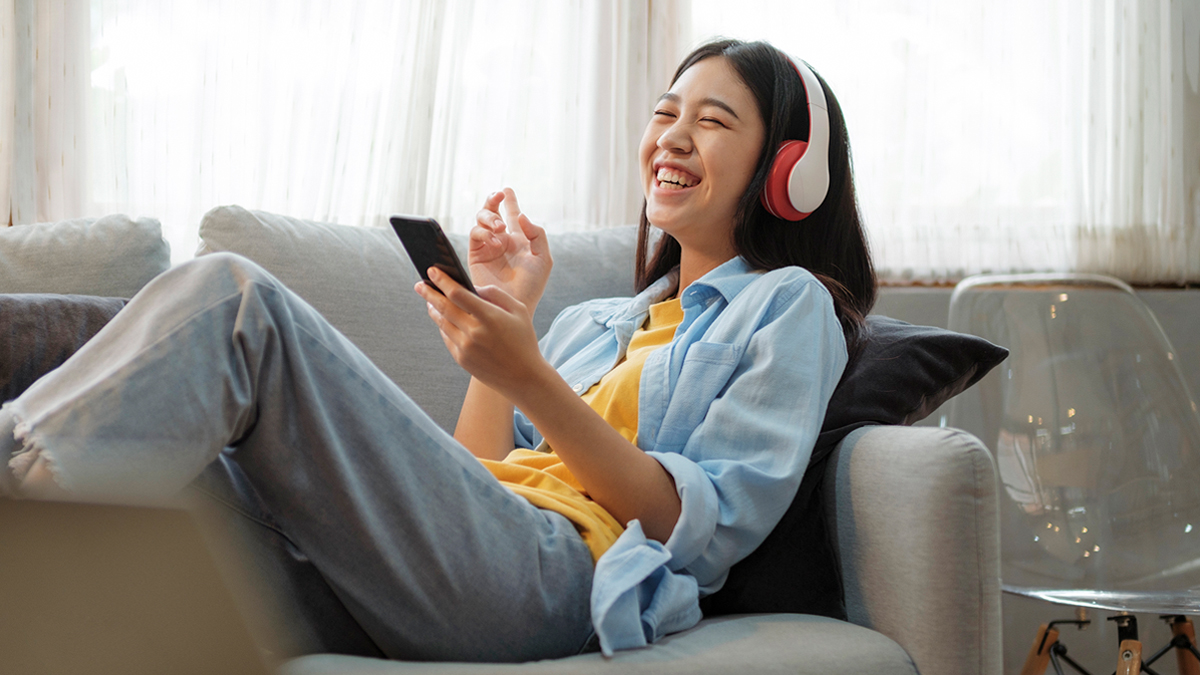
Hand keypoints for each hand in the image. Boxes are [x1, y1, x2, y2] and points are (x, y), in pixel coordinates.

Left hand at [415, 266, 550, 399]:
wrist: (523, 377)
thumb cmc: (523, 339)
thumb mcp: (518, 310)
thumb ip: (495, 294)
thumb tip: (471, 287)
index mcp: (489, 317)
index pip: (458, 294)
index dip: (443, 281)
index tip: (433, 270)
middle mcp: (474, 332)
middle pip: (443, 307)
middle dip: (429, 293)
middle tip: (419, 284)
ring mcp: (465, 347)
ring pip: (442, 323)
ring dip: (433, 309)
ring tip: (429, 301)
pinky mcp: (461, 359)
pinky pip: (446, 337)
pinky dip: (442, 325)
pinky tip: (443, 319)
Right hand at [469, 188, 551, 308]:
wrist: (515, 305)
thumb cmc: (532, 286)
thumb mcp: (543, 258)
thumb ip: (537, 235)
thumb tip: (522, 216)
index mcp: (518, 240)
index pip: (512, 215)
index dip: (509, 201)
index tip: (507, 190)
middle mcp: (501, 241)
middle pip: (491, 213)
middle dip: (493, 202)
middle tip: (500, 196)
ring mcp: (487, 247)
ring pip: (480, 221)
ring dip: (489, 217)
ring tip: (500, 226)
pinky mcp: (476, 255)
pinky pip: (475, 235)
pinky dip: (484, 233)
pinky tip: (496, 241)